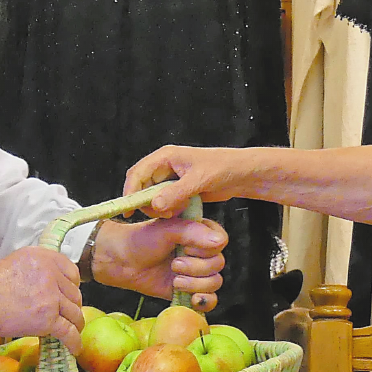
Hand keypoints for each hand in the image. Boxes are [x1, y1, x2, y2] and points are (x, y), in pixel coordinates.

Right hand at [0, 246, 84, 354]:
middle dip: (72, 306)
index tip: (69, 294)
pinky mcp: (48, 318)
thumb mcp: (14, 262)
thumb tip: (44, 283)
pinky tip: (74, 348)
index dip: (72, 285)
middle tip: (67, 314)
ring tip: (72, 331)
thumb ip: (35, 269)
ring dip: (75, 324)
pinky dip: (74, 341)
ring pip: (74, 313)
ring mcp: (51, 296)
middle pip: (74, 293)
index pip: (71, 271)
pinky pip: (69, 332)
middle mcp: (50, 274)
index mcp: (42, 257)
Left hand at [92, 216, 226, 310]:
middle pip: (218, 264)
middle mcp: (201, 252)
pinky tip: (193, 299)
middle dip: (196, 267)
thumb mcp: (166, 229)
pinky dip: (204, 300)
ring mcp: (197, 272)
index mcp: (199, 232)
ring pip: (215, 282)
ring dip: (195, 283)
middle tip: (174, 264)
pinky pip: (209, 299)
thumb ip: (192, 232)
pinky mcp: (190, 290)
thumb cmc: (141, 240)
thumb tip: (219, 242)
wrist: (122, 261)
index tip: (185, 247)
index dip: (205, 249)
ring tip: (175, 279)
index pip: (220, 241)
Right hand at [124, 145, 247, 216]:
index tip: (129, 210)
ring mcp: (171, 178)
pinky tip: (178, 213)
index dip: (130, 192)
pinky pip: (164, 201)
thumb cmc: (223, 168)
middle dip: (145, 202)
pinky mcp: (178, 189)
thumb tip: (154, 205)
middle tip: (159, 215)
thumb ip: (176, 193)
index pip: (137, 173)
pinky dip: (167, 209)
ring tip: (173, 214)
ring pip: (152, 196)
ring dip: (158, 207)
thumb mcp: (198, 181)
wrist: (242, 173)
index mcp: (165, 157)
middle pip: (141, 186)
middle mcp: (164, 166)